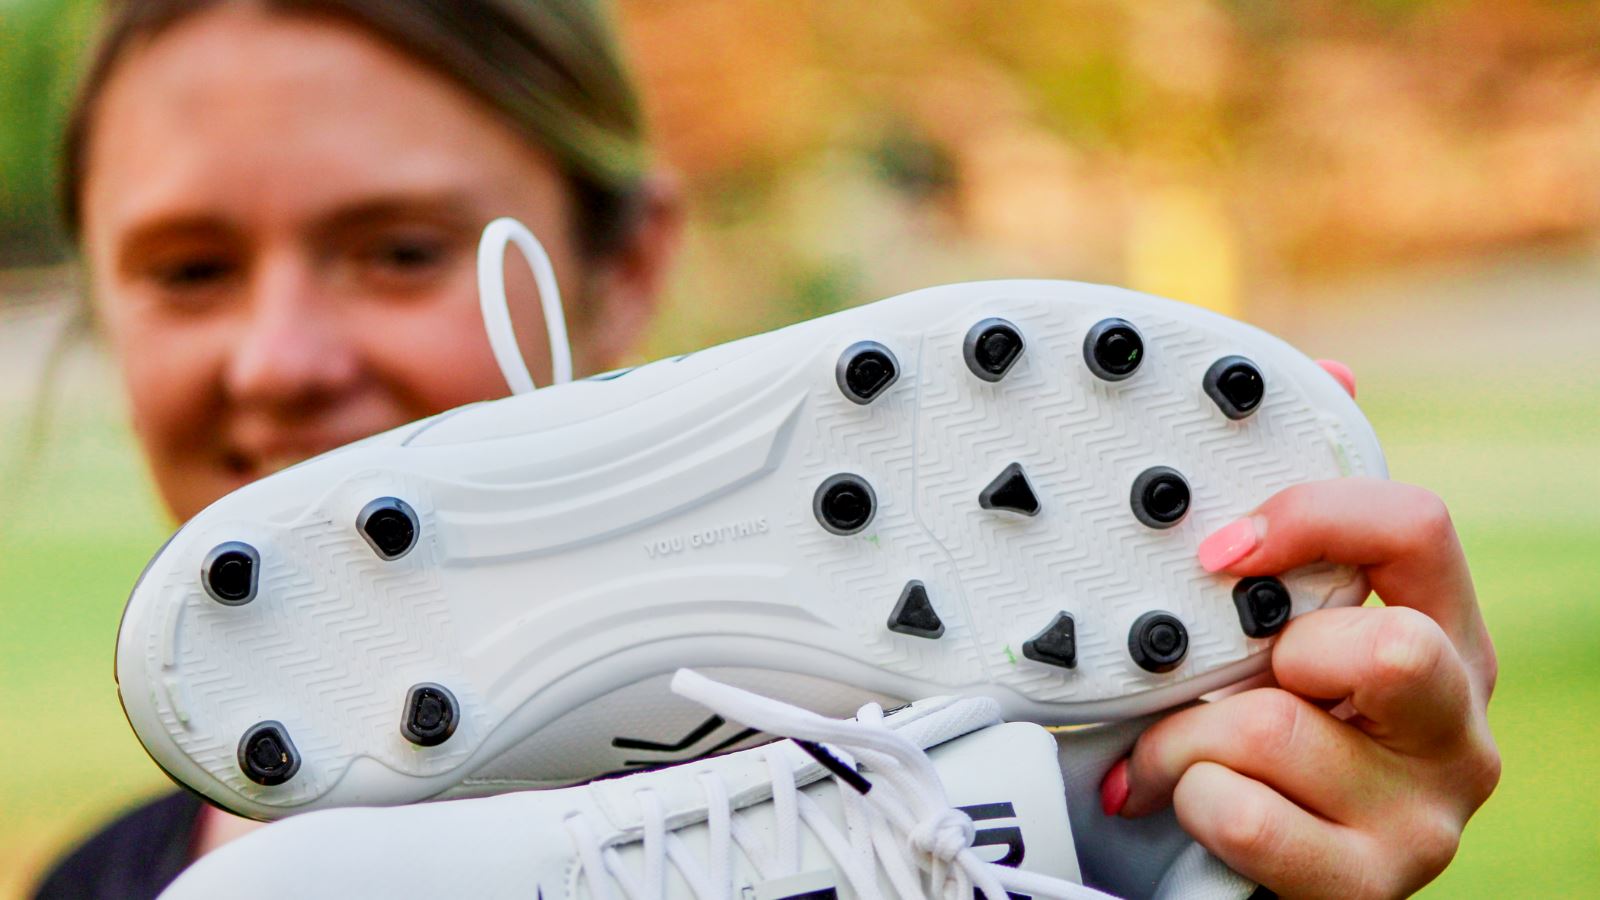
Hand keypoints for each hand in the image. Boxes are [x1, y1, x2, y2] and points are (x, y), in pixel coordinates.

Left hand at [1102, 478, 1500, 898]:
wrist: (1256, 871)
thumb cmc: (1271, 736)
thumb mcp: (1287, 630)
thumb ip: (1307, 524)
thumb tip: (1331, 374)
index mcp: (1444, 640)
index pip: (1419, 530)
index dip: (1311, 519)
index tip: (1218, 551)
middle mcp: (1456, 729)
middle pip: (1387, 648)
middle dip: (1258, 662)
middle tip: (1206, 688)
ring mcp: (1422, 818)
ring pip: (1274, 731)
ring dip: (1178, 738)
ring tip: (1157, 755)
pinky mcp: (1366, 886)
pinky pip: (1241, 813)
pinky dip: (1183, 799)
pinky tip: (1177, 803)